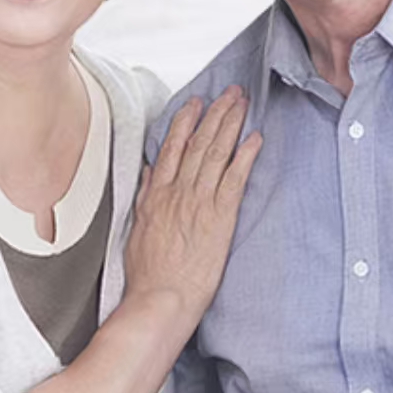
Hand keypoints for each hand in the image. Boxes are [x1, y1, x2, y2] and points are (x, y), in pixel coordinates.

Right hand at [123, 91, 260, 335]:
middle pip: (198, 143)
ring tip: (243, 104)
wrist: (160, 299)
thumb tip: (149, 175)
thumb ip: (144, 200)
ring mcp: (198, 203)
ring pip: (215, 153)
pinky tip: (255, 139)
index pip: (172, 149)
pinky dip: (245, 156)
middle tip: (230, 92)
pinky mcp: (219, 218)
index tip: (196, 103)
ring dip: (230, 124)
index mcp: (156, 196)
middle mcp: (176, 193)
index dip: (186, 122)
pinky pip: (234, 179)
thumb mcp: (137, 232)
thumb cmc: (148, 276)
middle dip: (215, 113)